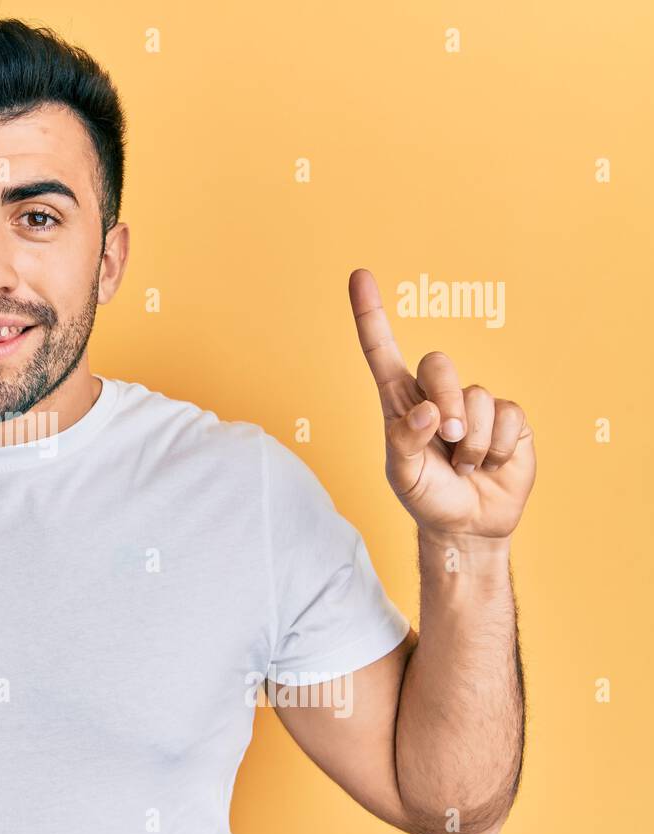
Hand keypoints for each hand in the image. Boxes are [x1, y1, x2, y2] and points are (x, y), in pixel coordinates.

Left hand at [348, 269, 535, 540]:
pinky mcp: (509, 418)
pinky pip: (509, 416)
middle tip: (447, 439)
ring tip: (466, 465)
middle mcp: (436, 395)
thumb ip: (405, 441)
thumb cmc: (426, 495)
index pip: (381, 350)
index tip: (358, 275)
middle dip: (445, 401)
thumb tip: (428, 412)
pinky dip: (498, 447)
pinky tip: (490, 463)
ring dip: (472, 442)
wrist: (468, 525)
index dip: (370, 314)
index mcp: (400, 402)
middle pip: (438, 364)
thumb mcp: (402, 474)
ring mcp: (474, 404)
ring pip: (477, 397)